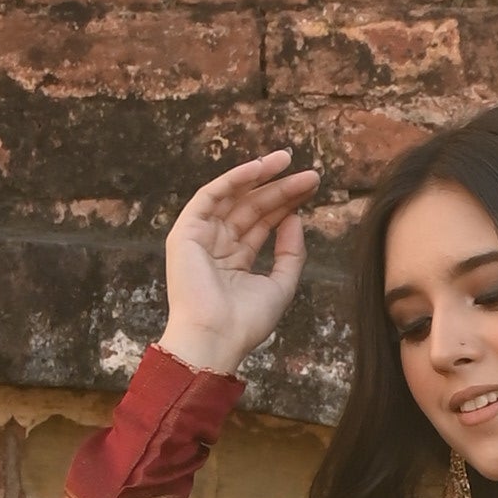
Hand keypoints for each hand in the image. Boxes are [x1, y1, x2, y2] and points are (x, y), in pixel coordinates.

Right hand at [163, 148, 317, 372]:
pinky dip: (233, 179)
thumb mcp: (281, 284)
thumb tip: (295, 217)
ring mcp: (200, 238)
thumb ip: (291, 252)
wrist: (216, 338)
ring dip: (260, 176)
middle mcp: (217, 246)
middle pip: (252, 207)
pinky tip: (259, 167)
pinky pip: (210, 196)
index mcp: (235, 261)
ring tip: (288, 160)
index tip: (312, 188)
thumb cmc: (246, 321)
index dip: (288, 203)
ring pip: (234, 198)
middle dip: (281, 188)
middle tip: (311, 174)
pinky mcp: (185, 232)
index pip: (264, 223)